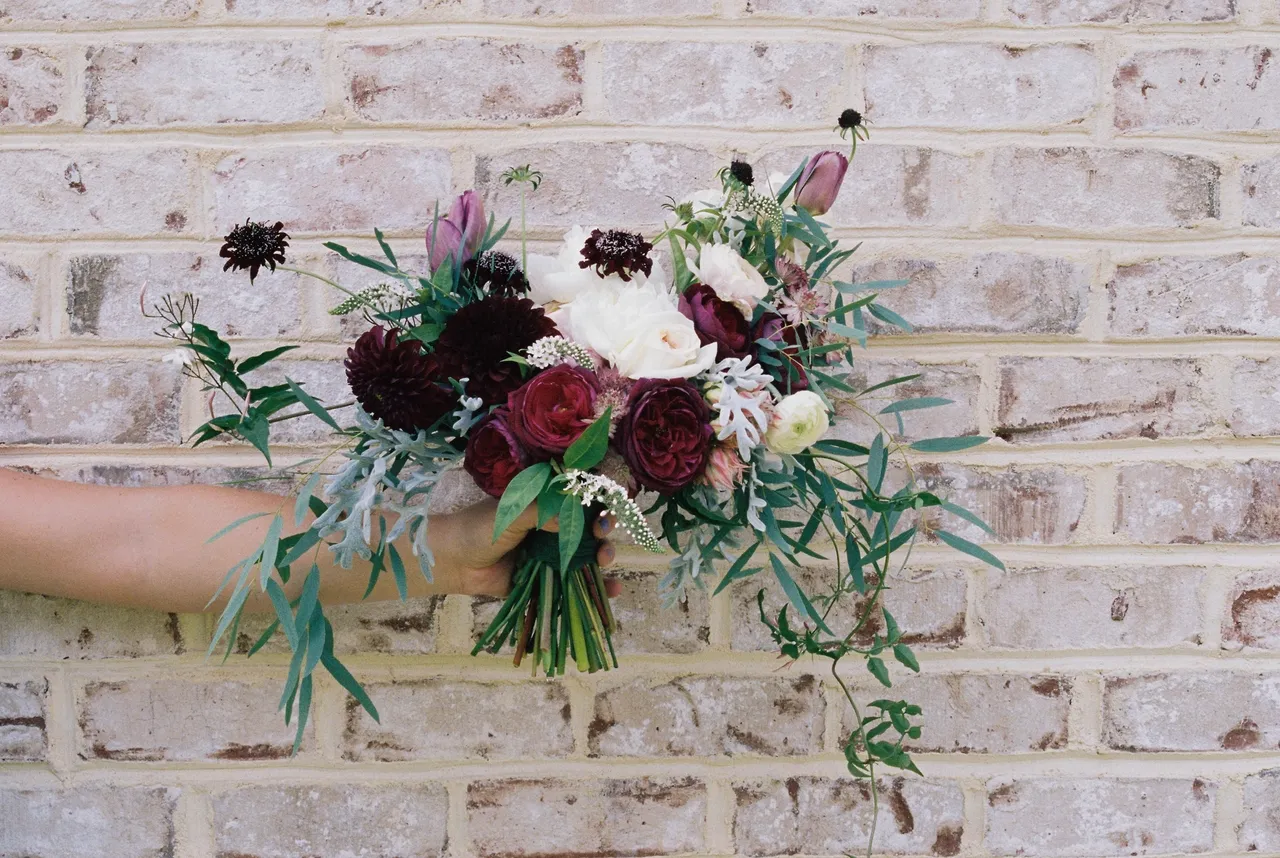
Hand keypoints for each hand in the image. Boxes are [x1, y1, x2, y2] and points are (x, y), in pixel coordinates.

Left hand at [428, 499, 618, 597]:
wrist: (453, 561)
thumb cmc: (479, 528)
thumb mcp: (513, 512)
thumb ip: (543, 513)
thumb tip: (574, 519)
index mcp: (546, 506)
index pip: (582, 502)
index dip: (598, 506)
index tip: (600, 514)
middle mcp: (552, 529)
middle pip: (590, 529)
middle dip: (604, 533)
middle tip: (601, 540)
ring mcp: (551, 555)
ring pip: (587, 556)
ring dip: (603, 558)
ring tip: (605, 561)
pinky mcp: (546, 580)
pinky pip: (575, 584)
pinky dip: (596, 588)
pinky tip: (613, 590)